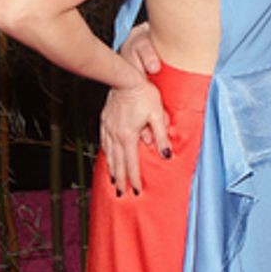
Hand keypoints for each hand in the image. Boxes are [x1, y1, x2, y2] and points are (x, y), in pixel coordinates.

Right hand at [99, 77, 167, 197]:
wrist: (125, 78)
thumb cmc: (143, 94)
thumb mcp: (157, 115)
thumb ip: (161, 136)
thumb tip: (166, 154)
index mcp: (128, 135)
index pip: (131, 163)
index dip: (134, 178)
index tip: (136, 190)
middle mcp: (115, 134)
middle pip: (117, 162)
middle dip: (120, 179)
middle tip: (122, 193)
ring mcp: (107, 128)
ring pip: (108, 154)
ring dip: (111, 169)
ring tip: (113, 180)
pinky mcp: (104, 121)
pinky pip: (104, 142)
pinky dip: (106, 154)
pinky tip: (107, 156)